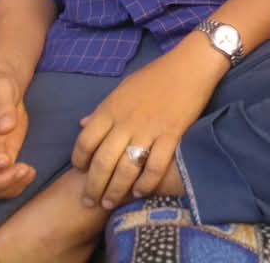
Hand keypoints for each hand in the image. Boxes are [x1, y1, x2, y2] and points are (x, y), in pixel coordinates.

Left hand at [71, 34, 227, 209]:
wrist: (190, 65)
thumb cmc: (156, 74)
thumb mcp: (123, 88)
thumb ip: (103, 109)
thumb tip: (83, 124)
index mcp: (111, 108)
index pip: (85, 141)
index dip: (79, 160)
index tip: (80, 171)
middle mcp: (126, 122)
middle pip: (102, 162)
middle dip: (93, 187)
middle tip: (89, 201)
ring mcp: (149, 130)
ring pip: (125, 169)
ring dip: (115, 191)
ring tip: (110, 204)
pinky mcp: (171, 135)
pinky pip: (155, 167)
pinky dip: (146, 183)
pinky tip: (140, 192)